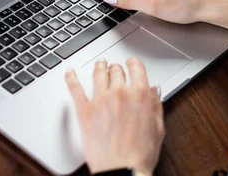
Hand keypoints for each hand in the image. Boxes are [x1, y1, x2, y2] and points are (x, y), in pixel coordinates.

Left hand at [65, 58, 163, 174]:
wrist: (122, 171)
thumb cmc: (140, 155)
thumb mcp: (158, 128)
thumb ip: (155, 105)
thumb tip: (154, 91)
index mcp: (140, 95)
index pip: (136, 67)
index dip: (133, 63)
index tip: (131, 63)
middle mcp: (119, 93)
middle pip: (116, 70)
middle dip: (116, 69)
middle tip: (115, 70)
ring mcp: (100, 100)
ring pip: (98, 74)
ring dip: (99, 67)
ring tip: (99, 65)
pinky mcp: (84, 110)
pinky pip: (75, 88)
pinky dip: (71, 78)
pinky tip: (70, 72)